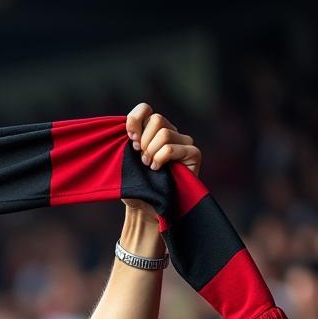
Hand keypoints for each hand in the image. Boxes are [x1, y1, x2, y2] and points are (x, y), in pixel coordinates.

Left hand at [123, 103, 201, 220]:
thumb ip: (126, 142)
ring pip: (165, 133)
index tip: (129, 139)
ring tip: (148, 167)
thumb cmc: (134, 187)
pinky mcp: (193, 154)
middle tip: (140, 159)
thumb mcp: (124, 162)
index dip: (135, 120)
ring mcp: (183, 142)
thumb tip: (126, 127)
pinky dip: (161, 159)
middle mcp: (170, 132)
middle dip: (143, 141)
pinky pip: (172, 148)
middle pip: (156, 119)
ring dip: (151, 153)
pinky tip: (157, 170)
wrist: (145, 209)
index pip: (145, 108)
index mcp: (152, 130)